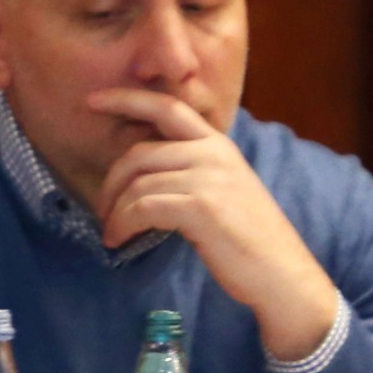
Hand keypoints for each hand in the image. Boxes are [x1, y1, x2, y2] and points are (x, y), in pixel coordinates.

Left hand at [85, 88, 341, 362]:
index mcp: (218, 144)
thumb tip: (138, 171)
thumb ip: (189, 170)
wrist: (281, 274)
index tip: (91, 100)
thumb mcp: (221, 190)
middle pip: (139, 152)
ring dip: (115, 212)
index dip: (127, 98)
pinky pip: (142, 207)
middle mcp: (214, 153)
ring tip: (112, 232)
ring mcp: (209, 177)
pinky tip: (119, 240)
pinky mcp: (201, 206)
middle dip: (111, 182)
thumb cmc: (246, 239)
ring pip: (137, 184)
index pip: (168, 106)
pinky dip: (123, 224)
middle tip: (102, 210)